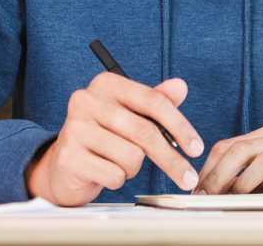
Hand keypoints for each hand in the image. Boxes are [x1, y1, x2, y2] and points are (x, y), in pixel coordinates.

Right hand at [25, 72, 203, 205]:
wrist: (65, 165)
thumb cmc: (106, 135)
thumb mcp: (133, 114)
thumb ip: (158, 100)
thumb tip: (180, 86)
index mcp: (106, 83)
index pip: (154, 101)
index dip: (180, 126)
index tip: (197, 148)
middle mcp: (86, 100)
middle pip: (145, 132)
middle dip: (171, 159)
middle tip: (188, 178)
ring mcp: (74, 128)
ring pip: (131, 156)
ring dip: (133, 167)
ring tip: (120, 162)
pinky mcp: (68, 156)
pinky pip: (113, 175)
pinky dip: (117, 179)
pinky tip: (105, 172)